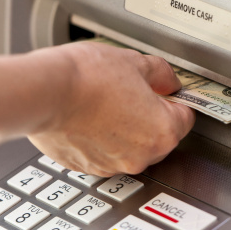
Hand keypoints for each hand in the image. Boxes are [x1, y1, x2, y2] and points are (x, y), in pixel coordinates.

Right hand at [27, 41, 194, 176]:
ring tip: (104, 105)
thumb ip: (162, 74)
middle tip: (129, 94)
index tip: (165, 94)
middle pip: (159, 136)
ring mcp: (112, 166)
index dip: (175, 100)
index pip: (186, 117)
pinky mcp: (87, 167)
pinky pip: (104, 153)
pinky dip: (100, 140)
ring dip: (124, 130)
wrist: (44, 93)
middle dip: (149, 117)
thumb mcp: (135, 62)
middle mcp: (140, 156)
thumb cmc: (87, 79)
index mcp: (162, 132)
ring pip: (130, 146)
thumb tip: (169, 82)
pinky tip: (87, 119)